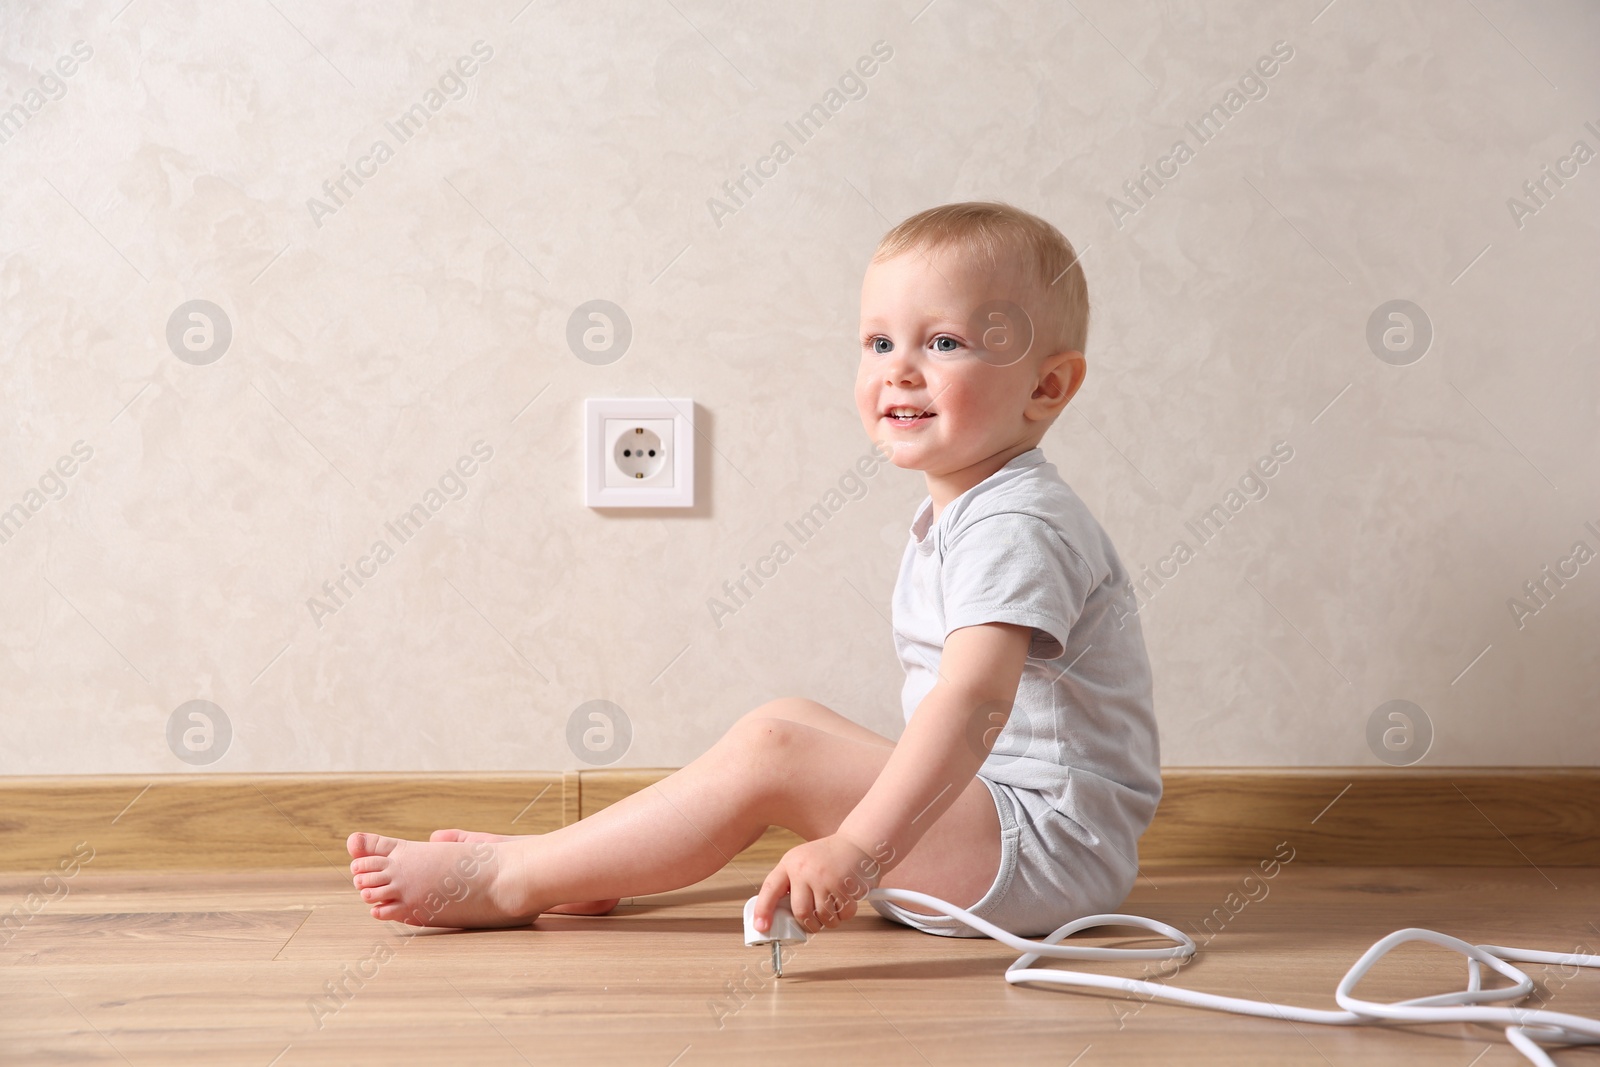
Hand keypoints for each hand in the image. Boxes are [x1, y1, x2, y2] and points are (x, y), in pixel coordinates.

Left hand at [754, 834, 878, 934]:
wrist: (858, 842)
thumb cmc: (828, 857)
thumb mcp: (802, 861)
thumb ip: (790, 884)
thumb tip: (780, 916)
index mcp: (790, 863)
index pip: (770, 889)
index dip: (763, 910)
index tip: (761, 926)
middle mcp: (805, 870)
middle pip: (801, 912)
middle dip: (809, 924)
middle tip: (814, 923)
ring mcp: (825, 878)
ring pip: (823, 917)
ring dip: (829, 921)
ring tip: (833, 907)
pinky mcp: (845, 886)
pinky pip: (843, 915)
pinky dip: (845, 914)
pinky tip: (845, 900)